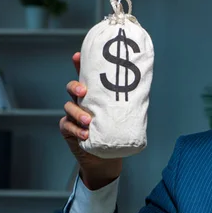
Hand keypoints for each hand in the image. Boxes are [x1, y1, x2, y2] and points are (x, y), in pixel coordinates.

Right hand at [59, 52, 121, 189]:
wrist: (106, 157)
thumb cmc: (114, 131)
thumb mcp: (123, 114)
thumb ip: (129, 100)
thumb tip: (144, 84)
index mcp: (94, 94)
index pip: (85, 76)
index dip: (78, 64)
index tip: (77, 55)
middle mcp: (81, 102)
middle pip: (72, 88)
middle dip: (75, 87)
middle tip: (83, 91)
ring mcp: (73, 115)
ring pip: (69, 107)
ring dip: (78, 113)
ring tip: (88, 121)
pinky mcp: (68, 129)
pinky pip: (67, 126)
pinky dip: (75, 130)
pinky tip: (84, 134)